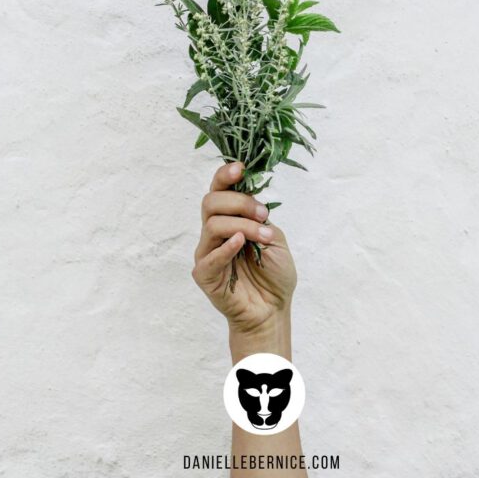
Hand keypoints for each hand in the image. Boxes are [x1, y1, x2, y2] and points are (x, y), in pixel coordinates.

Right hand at [192, 162, 296, 354]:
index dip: (225, 175)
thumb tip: (251, 199)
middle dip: (239, 202)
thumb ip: (259, 218)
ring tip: (263, 236)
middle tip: (262, 213)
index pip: (219, 190)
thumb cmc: (273, 274)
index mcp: (230, 218)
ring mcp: (207, 252)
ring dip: (242, 225)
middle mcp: (214, 232)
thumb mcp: (274, 237)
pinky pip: (210, 257)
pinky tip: (240, 243)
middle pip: (211, 202)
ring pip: (213, 225)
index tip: (241, 168)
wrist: (273, 309)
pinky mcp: (204, 274)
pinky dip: (226, 247)